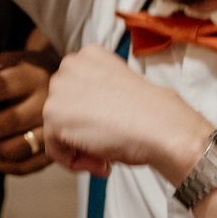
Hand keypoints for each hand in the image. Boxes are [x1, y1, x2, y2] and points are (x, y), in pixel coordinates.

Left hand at [0, 45, 56, 173]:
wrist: (63, 83)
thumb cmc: (23, 71)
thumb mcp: (5, 61)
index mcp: (33, 77)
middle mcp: (47, 104)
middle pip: (6, 123)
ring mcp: (53, 131)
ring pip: (14, 149)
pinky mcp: (54, 152)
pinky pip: (24, 167)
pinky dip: (0, 164)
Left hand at [42, 44, 207, 181]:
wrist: (162, 126)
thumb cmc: (152, 113)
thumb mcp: (119, 88)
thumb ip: (96, 94)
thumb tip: (83, 114)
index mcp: (89, 55)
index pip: (75, 92)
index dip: (92, 115)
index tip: (112, 126)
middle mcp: (70, 65)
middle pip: (63, 109)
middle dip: (83, 131)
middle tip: (110, 143)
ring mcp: (60, 89)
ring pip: (57, 130)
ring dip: (81, 149)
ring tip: (107, 155)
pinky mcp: (54, 115)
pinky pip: (55, 149)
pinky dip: (76, 163)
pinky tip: (102, 161)